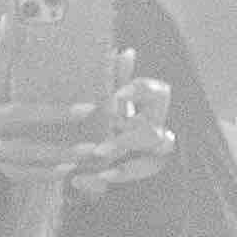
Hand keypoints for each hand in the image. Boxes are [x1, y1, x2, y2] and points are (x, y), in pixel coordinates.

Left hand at [60, 73, 177, 203]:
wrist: (94, 161)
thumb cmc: (106, 123)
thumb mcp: (108, 101)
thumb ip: (115, 78)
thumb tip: (124, 50)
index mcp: (148, 109)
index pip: (159, 93)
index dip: (141, 92)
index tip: (117, 95)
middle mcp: (155, 133)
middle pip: (153, 135)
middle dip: (127, 140)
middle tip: (100, 147)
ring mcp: (149, 158)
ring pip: (150, 163)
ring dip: (124, 168)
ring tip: (95, 168)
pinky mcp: (131, 180)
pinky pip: (123, 185)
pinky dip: (98, 184)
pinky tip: (77, 180)